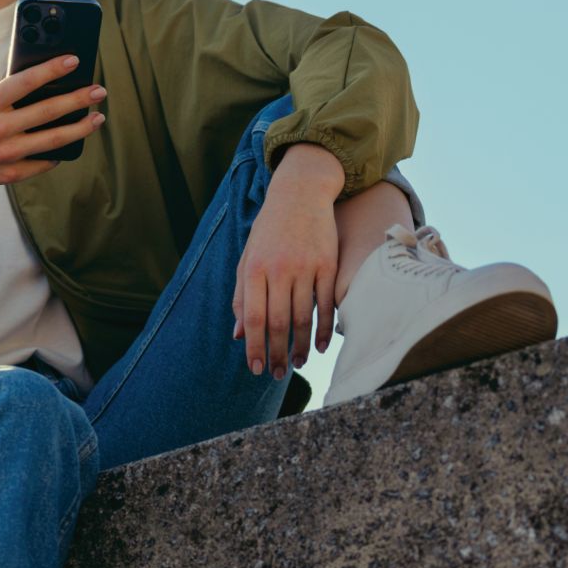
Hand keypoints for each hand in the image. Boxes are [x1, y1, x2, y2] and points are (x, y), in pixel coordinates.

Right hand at [0, 55, 106, 233]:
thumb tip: (26, 86)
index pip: (25, 82)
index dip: (52, 69)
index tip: (74, 61)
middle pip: (48, 111)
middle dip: (78, 99)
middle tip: (99, 91)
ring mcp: (5, 154)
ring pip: (53, 140)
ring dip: (80, 128)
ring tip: (97, 118)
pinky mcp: (9, 174)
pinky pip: (42, 162)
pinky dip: (57, 154)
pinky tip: (70, 146)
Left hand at [232, 174, 339, 378]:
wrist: (300, 193)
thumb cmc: (269, 230)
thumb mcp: (248, 258)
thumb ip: (242, 296)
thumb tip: (239, 335)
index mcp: (254, 269)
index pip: (254, 318)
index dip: (254, 347)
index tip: (255, 368)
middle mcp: (279, 269)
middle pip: (278, 322)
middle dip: (277, 353)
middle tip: (277, 374)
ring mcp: (305, 266)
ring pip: (303, 317)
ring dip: (301, 346)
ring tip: (299, 364)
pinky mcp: (327, 264)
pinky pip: (326, 304)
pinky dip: (324, 328)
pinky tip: (322, 345)